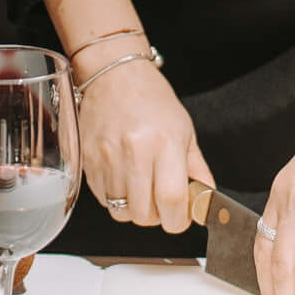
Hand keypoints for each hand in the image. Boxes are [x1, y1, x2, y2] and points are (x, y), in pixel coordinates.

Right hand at [77, 56, 210, 233]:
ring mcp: (107, 157)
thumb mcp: (185, 130)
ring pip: (121, 211)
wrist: (115, 75)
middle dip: (156, 217)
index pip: (172, 200)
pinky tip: (123, 178)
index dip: (178, 220)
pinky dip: (115, 198)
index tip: (180, 217)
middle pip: (144, 214)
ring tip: (141, 188)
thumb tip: (206, 200)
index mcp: (165, 142)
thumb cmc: (152, 99)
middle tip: (160, 202)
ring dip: (134, 209)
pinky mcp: (87, 160)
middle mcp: (135, 151)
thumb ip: (197, 169)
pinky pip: (102, 199)